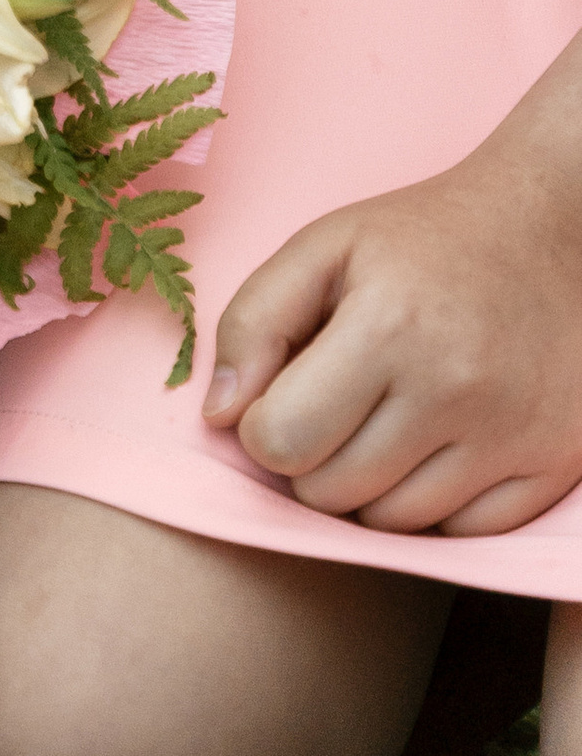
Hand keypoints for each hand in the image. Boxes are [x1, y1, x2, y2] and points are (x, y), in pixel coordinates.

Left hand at [206, 105, 581, 534]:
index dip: (263, 425)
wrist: (549, 231)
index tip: (283, 393)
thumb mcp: (324, 247)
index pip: (282, 440)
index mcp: (387, 325)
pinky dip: (434, 504)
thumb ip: (254, 321)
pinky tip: (432, 445)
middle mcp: (453, 388)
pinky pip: (461, 534)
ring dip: (369, 486)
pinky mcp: (551, 466)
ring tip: (381, 420)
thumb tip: (218, 417)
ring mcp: (509, 435)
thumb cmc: (421, 240)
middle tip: (332, 403)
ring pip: (393, 523)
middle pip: (332, 493)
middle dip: (311, 458)